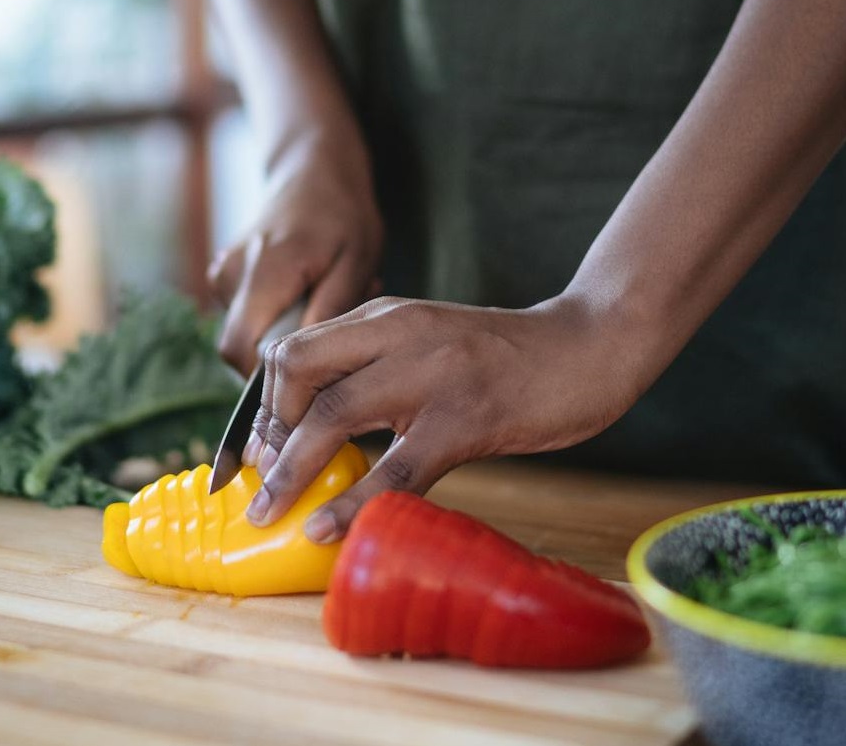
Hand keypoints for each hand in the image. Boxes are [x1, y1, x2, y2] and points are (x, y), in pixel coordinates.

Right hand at [208, 140, 383, 374]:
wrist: (312, 170)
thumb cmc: (342, 215)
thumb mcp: (356, 262)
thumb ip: (328, 311)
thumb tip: (305, 362)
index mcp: (264, 272)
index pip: (241, 351)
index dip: (271, 376)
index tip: (313, 370)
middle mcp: (231, 274)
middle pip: (239, 350)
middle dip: (283, 354)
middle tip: (328, 326)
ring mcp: (222, 274)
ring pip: (246, 334)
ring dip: (284, 331)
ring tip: (323, 299)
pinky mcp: (223, 277)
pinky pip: (247, 317)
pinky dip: (276, 315)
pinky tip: (306, 291)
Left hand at [241, 295, 644, 542]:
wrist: (586, 346)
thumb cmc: (503, 357)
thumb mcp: (427, 343)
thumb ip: (377, 367)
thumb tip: (318, 427)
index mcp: (383, 317)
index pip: (292, 350)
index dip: (263, 405)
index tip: (260, 451)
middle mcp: (397, 333)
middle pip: (295, 372)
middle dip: (267, 434)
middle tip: (263, 484)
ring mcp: (431, 373)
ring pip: (332, 416)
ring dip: (291, 472)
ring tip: (270, 514)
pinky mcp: (466, 418)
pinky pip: (395, 468)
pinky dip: (354, 503)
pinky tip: (329, 529)